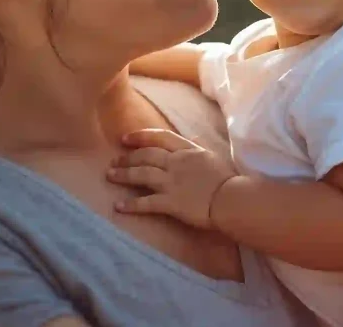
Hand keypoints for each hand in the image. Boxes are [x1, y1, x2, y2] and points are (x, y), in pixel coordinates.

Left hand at [108, 129, 236, 228]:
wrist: (233, 198)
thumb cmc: (228, 179)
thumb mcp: (212, 157)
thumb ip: (196, 152)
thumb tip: (189, 145)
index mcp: (187, 151)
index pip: (160, 138)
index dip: (140, 137)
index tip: (126, 138)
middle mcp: (176, 163)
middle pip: (146, 156)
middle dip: (127, 157)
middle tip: (114, 160)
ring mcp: (172, 183)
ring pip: (142, 175)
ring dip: (124, 175)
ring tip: (110, 176)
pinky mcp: (171, 203)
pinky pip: (146, 203)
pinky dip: (131, 205)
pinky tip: (118, 206)